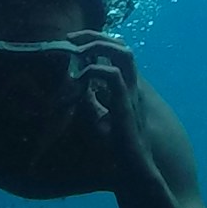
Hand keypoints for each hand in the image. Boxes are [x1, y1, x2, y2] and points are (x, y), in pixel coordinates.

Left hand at [78, 46, 156, 178]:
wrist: (136, 171)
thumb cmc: (119, 150)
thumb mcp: (100, 119)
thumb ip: (93, 103)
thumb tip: (81, 89)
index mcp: (127, 89)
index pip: (118, 53)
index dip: (98, 41)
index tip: (74, 42)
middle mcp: (132, 87)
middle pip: (122, 46)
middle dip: (95, 36)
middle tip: (70, 38)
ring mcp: (131, 95)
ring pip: (123, 54)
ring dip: (98, 46)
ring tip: (76, 50)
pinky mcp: (125, 106)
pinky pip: (113, 77)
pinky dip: (95, 71)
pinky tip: (80, 79)